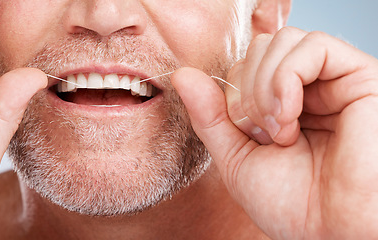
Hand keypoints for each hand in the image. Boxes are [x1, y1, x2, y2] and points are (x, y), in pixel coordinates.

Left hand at [173, 27, 377, 238]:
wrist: (333, 231)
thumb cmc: (291, 203)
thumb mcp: (236, 158)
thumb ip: (210, 116)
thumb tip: (182, 75)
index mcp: (284, 103)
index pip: (244, 66)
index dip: (233, 95)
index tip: (247, 134)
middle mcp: (311, 87)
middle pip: (260, 48)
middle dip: (246, 91)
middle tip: (262, 133)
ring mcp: (335, 80)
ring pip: (281, 41)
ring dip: (264, 87)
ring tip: (279, 130)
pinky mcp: (361, 76)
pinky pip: (312, 46)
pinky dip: (286, 79)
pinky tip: (290, 116)